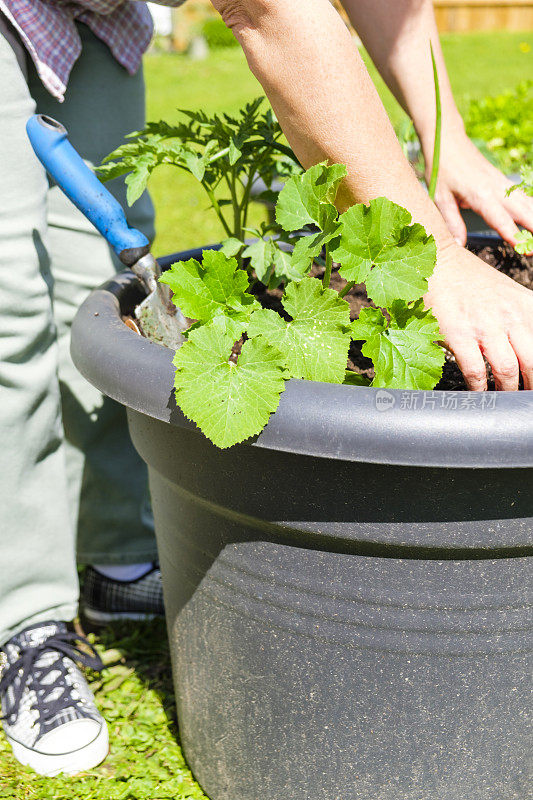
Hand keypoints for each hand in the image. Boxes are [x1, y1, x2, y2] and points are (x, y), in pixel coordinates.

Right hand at [425, 243, 532, 390]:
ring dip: (507, 390)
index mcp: (525, 306)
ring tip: (503, 397)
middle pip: (532, 361)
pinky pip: (475, 371)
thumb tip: (526, 346)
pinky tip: (478, 392)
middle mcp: (509, 316)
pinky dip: (479, 387)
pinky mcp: (459, 334)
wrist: (438, 262)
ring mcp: (485, 326)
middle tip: (526, 396)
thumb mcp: (508, 293)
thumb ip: (522, 317)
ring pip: (507, 370)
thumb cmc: (469, 280)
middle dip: (530, 383)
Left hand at [426, 130, 532, 249]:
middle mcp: (495, 188)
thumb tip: (458, 245)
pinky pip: (523, 195)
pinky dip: (532, 206)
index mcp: (480, 194)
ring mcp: (501, 182)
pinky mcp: (502, 180)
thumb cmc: (441, 169)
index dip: (512, 234)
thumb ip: (451, 222)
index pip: (500, 218)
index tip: (522, 248)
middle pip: (522, 211)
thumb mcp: (440, 197)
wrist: (447, 139)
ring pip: (527, 203)